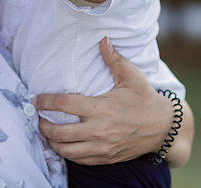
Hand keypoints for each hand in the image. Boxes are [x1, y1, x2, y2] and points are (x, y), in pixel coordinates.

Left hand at [34, 37, 174, 165]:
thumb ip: (114, 59)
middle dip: (43, 126)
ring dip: (52, 143)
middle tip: (37, 119)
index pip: (64, 105)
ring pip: (67, 151)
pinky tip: (64, 145)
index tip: (36, 99)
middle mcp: (100, 130)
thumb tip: (102, 40)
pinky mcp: (106, 158)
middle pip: (60, 133)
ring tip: (47, 134)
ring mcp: (103, 147)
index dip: (45, 101)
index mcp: (102, 108)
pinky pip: (80, 160)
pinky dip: (68, 153)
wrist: (164, 128)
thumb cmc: (146, 99)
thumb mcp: (132, 76)